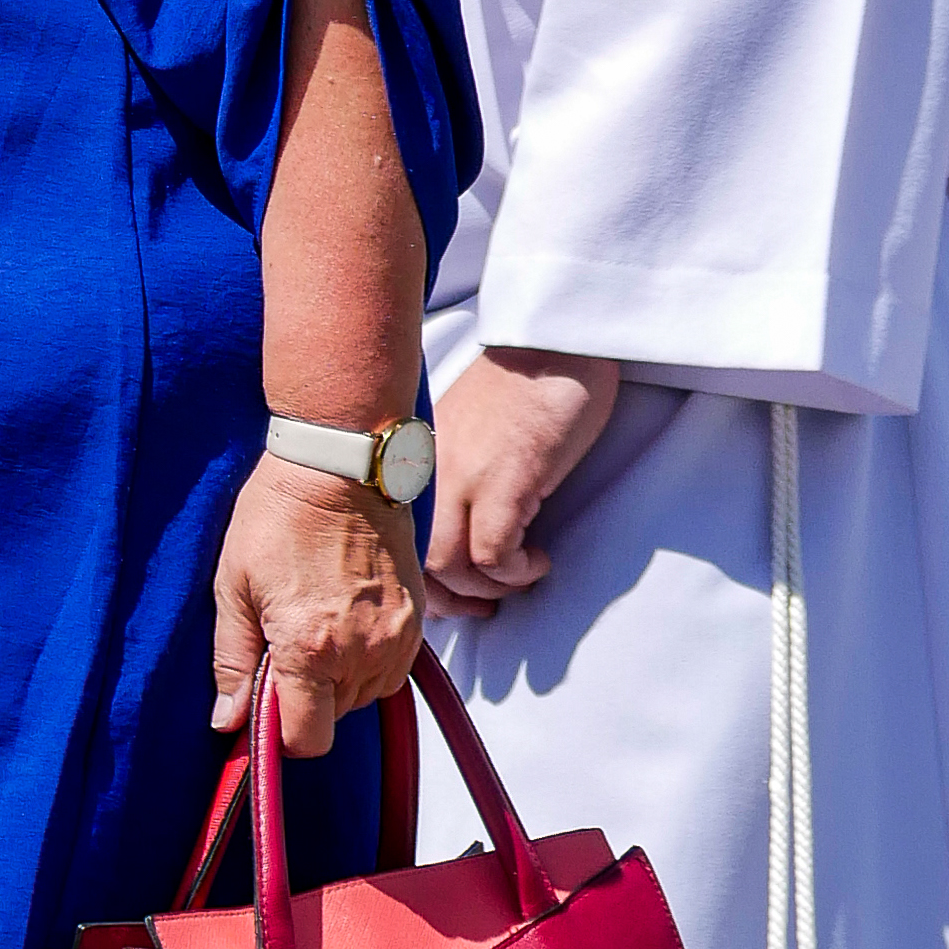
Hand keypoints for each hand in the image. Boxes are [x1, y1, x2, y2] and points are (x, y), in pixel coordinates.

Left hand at [209, 456, 421, 757]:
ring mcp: (396, 637)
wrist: (340, 466)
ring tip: (313, 624)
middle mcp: (362, 651)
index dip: (279, 736)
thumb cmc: (278, 517)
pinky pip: (390, 671)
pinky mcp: (417, 621)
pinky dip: (365, 661)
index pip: (306, 739)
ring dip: (336, 681)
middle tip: (283, 645)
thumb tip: (228, 721)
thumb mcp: (233, 588)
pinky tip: (341, 621)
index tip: (262, 708)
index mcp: (310, 647)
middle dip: (304, 699)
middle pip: (333, 719)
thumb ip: (232, 662)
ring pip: (363, 697)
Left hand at [426, 347, 618, 613]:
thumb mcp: (463, 436)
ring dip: (487, 591)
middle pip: (416, 563)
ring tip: (518, 578)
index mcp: (414, 463)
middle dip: (449, 602)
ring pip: (449, 567)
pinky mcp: (506, 479)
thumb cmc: (518, 387)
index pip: (394, 541)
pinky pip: (494, 555)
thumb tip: (454, 537)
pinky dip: (516, 573)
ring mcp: (464, 475)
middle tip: (483, 608)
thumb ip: (449, 479)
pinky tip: (538, 560)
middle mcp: (429, 472)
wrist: (554, 340)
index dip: (420, 582)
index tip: (450, 597)